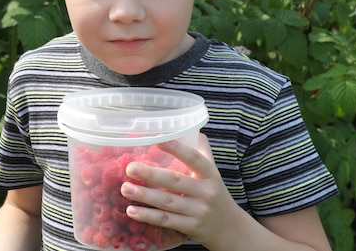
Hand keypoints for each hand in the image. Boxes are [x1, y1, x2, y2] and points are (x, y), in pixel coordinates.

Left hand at [119, 134, 239, 247]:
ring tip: (125, 188)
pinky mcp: (191, 227)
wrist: (229, 228)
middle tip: (130, 168)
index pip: (194, 158)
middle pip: (175, 181)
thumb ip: (201, 152)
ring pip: (167, 202)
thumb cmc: (215, 193)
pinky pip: (166, 220)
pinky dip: (148, 216)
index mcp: (210, 174)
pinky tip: (131, 211)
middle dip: (151, 174)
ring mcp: (198, 211)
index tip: (157, 140)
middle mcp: (206, 192)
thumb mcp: (213, 172)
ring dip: (144, 195)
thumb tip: (188, 127)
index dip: (176, 148)